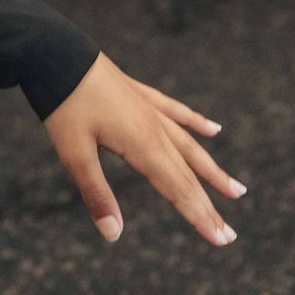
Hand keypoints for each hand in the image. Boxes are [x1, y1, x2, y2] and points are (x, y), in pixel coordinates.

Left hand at [42, 54, 244, 246]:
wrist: (58, 54)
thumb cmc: (64, 106)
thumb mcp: (75, 154)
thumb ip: (97, 194)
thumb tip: (112, 235)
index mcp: (143, 146)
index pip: (178, 190)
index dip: (199, 217)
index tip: (221, 240)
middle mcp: (155, 130)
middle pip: (189, 176)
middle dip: (210, 207)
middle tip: (230, 235)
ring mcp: (151, 111)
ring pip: (191, 147)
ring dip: (212, 171)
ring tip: (236, 189)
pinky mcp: (142, 96)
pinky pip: (177, 113)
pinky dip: (197, 123)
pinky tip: (215, 129)